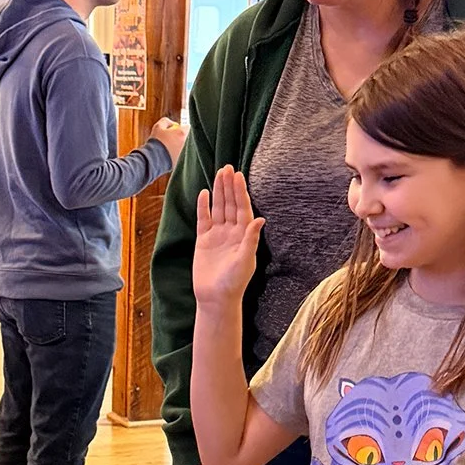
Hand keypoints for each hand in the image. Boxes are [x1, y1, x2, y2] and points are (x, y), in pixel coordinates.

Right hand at [150, 117, 186, 162]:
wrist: (154, 159)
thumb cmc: (157, 142)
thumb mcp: (158, 126)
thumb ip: (166, 121)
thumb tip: (169, 123)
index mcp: (181, 133)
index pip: (186, 126)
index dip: (179, 126)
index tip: (172, 126)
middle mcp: (183, 143)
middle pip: (181, 137)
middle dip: (174, 135)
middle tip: (164, 135)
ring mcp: (180, 153)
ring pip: (177, 146)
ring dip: (170, 144)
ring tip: (160, 145)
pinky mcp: (175, 161)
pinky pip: (172, 154)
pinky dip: (167, 153)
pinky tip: (159, 152)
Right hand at [192, 166, 264, 307]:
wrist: (216, 297)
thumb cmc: (234, 282)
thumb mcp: (245, 260)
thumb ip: (251, 239)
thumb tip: (260, 219)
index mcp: (243, 235)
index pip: (242, 208)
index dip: (240, 192)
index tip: (239, 176)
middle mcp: (231, 232)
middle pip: (230, 204)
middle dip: (229, 186)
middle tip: (227, 167)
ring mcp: (217, 235)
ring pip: (218, 208)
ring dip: (218, 191)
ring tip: (218, 174)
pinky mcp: (204, 240)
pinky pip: (204, 219)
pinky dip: (204, 207)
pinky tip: (204, 193)